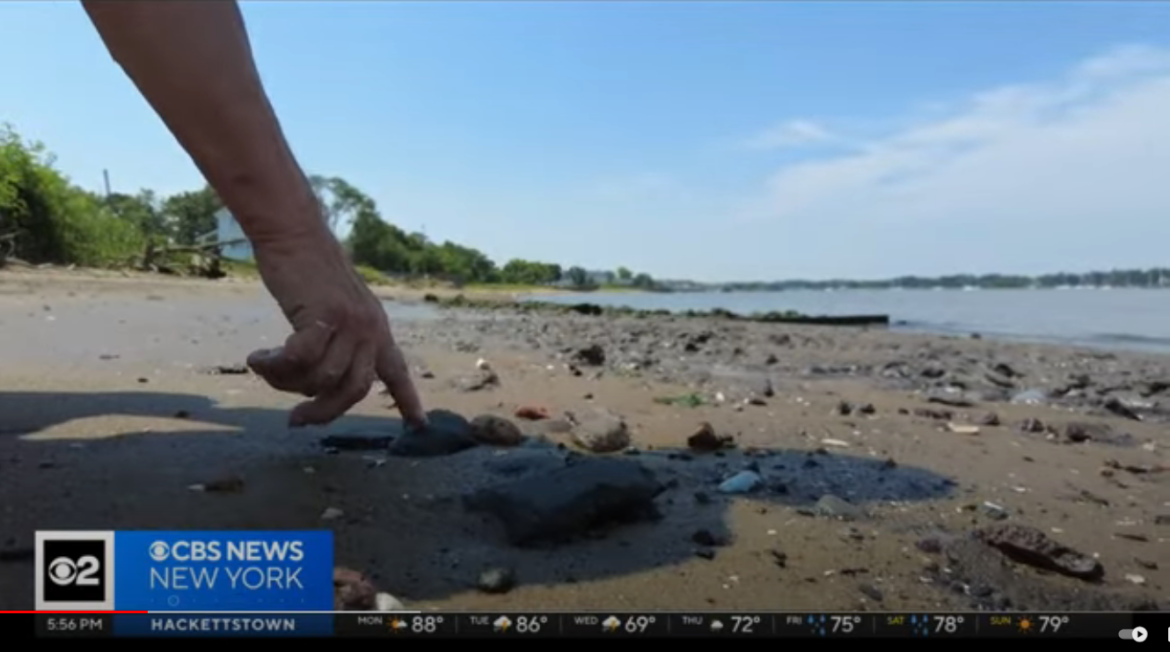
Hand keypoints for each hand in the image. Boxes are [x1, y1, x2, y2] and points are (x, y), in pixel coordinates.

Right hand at [244, 229, 426, 427]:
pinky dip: (275, 366)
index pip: (396, 370)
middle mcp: (370, 328)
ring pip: (323, 378)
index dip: (408, 400)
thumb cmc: (307, 271)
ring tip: (266, 368)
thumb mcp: (334, 308)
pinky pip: (300, 359)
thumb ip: (337, 342)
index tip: (419, 426)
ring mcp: (350, 321)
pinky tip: (257, 359)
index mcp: (377, 329)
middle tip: (295, 420)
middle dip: (324, 412)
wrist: (295, 233)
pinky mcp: (325, 314)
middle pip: (355, 391)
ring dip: (287, 383)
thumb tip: (318, 384)